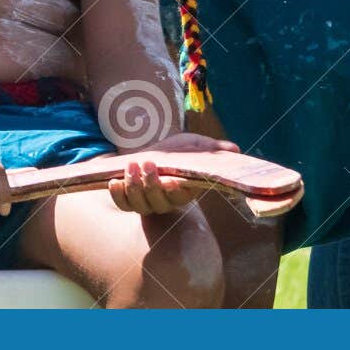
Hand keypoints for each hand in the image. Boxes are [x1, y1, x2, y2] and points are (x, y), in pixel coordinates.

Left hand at [107, 131, 239, 214]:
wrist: (152, 156)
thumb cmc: (177, 151)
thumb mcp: (195, 145)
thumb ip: (212, 148)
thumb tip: (234, 149)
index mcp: (185, 191)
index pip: (182, 196)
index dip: (176, 191)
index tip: (172, 180)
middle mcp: (166, 202)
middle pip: (159, 201)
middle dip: (151, 184)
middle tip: (148, 163)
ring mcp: (146, 203)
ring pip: (140, 203)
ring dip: (134, 186)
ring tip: (131, 166)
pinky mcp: (129, 201)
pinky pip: (123, 204)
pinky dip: (117, 195)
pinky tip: (114, 181)